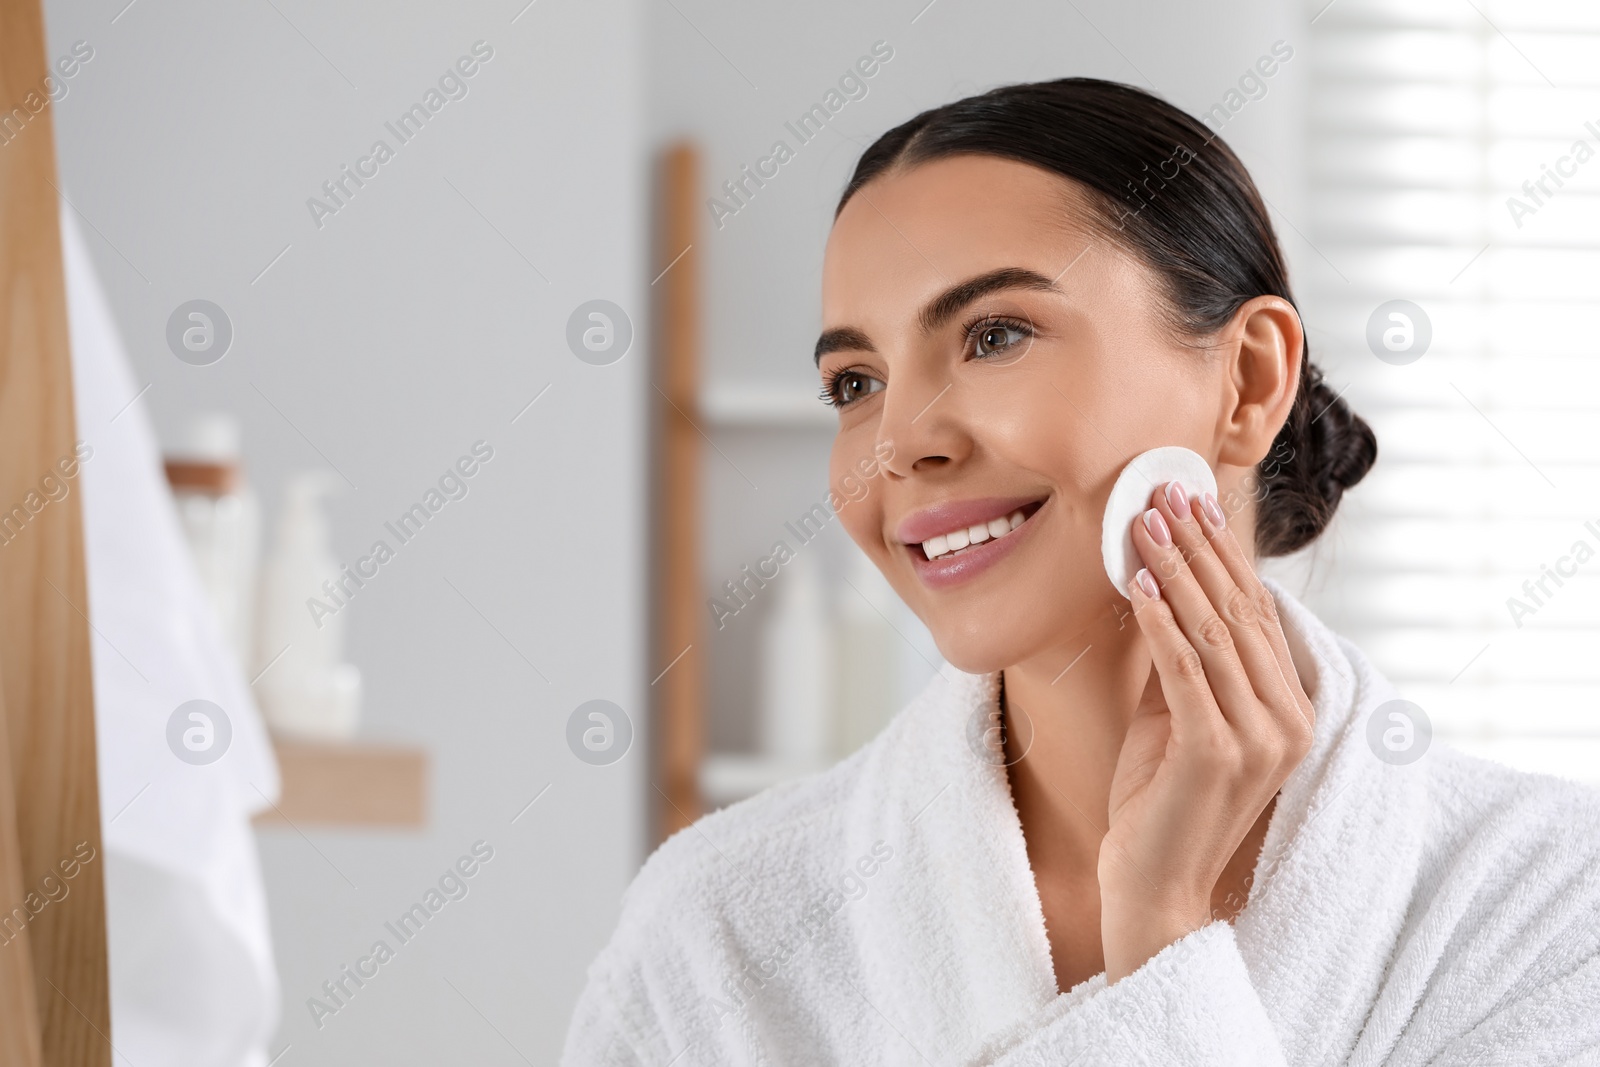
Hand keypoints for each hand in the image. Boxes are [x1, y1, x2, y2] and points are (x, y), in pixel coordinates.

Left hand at [1097, 479, 1315, 981]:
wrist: (1154, 886)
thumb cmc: (1161, 800)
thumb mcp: (1177, 716)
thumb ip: (1183, 662)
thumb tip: (1160, 587)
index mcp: (1290, 710)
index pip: (1257, 614)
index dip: (1224, 555)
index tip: (1193, 503)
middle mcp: (1287, 721)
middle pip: (1239, 612)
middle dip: (1199, 547)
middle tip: (1166, 492)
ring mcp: (1257, 739)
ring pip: (1213, 632)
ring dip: (1175, 570)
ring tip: (1143, 521)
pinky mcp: (1215, 754)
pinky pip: (1185, 671)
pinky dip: (1161, 623)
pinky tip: (1138, 584)